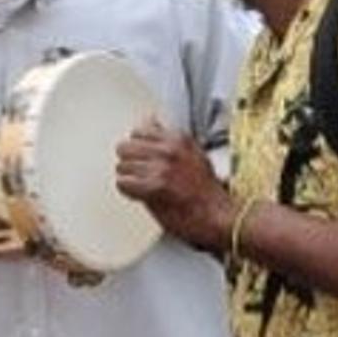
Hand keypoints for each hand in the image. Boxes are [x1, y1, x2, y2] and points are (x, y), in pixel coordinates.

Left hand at [114, 120, 234, 251]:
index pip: (138, 131)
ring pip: (121, 166)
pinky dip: (128, 191)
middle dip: (129, 162)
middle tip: (140, 174)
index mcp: (178, 138)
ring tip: (144, 186)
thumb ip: (167, 139)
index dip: (138, 147)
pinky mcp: (154, 186)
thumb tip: (148, 121)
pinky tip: (141, 195)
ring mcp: (161, 167)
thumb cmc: (205, 191)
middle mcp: (169, 149)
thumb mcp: (192, 154)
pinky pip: (123, 183)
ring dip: (129, 178)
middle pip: (125, 147)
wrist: (216, 215)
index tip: (144, 158)